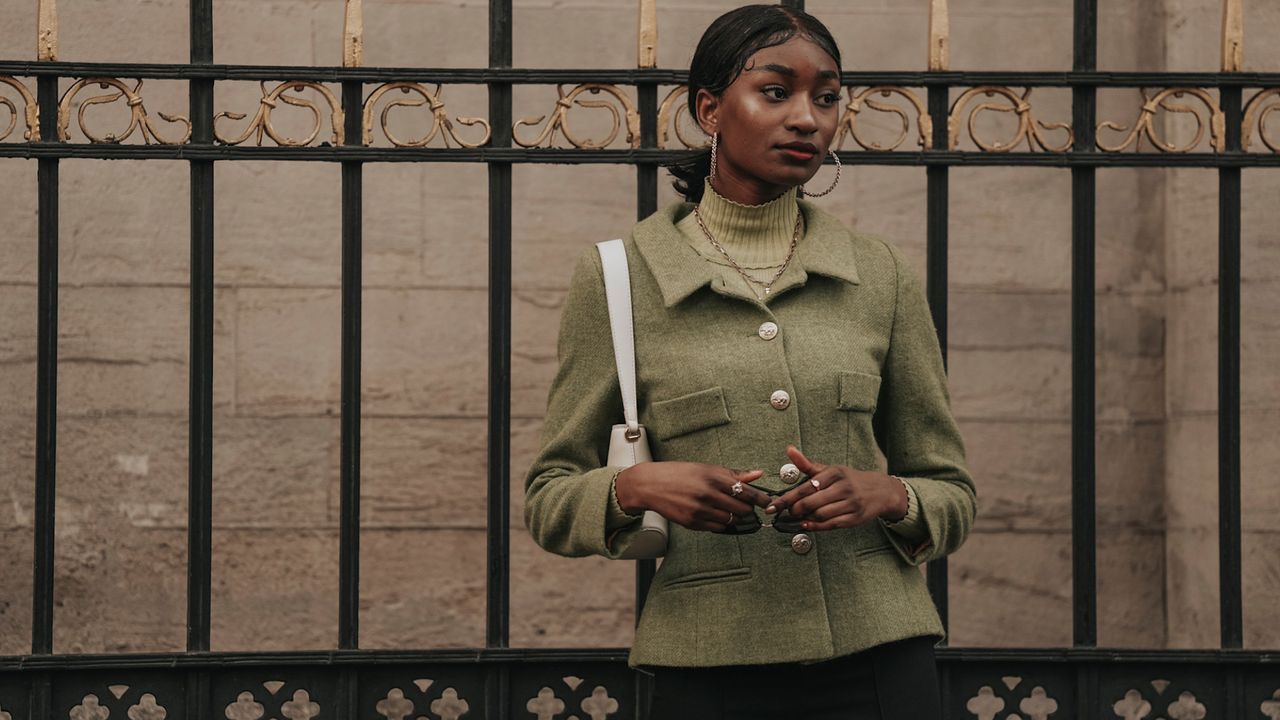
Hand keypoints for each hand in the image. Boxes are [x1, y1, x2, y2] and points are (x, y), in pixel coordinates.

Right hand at [614, 462, 770, 530]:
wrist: (650, 485)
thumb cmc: (679, 473)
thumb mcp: (706, 468)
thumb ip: (733, 474)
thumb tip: (758, 474)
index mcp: (713, 477)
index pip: (746, 491)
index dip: (761, 499)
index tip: (769, 502)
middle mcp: (708, 494)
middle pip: (742, 509)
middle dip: (748, 509)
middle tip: (748, 507)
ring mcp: (700, 510)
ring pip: (731, 520)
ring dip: (735, 517)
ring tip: (732, 511)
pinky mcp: (692, 523)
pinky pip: (717, 528)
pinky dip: (722, 523)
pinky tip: (717, 516)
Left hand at [765, 445, 907, 530]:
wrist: (880, 491)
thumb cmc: (849, 480)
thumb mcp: (830, 470)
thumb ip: (807, 464)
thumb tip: (789, 450)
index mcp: (835, 473)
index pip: (806, 487)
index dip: (787, 498)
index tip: (773, 506)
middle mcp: (844, 487)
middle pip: (811, 502)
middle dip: (796, 509)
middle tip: (789, 511)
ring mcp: (851, 503)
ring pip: (820, 515)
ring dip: (806, 518)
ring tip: (800, 516)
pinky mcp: (855, 518)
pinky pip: (831, 525)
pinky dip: (816, 526)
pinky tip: (808, 524)